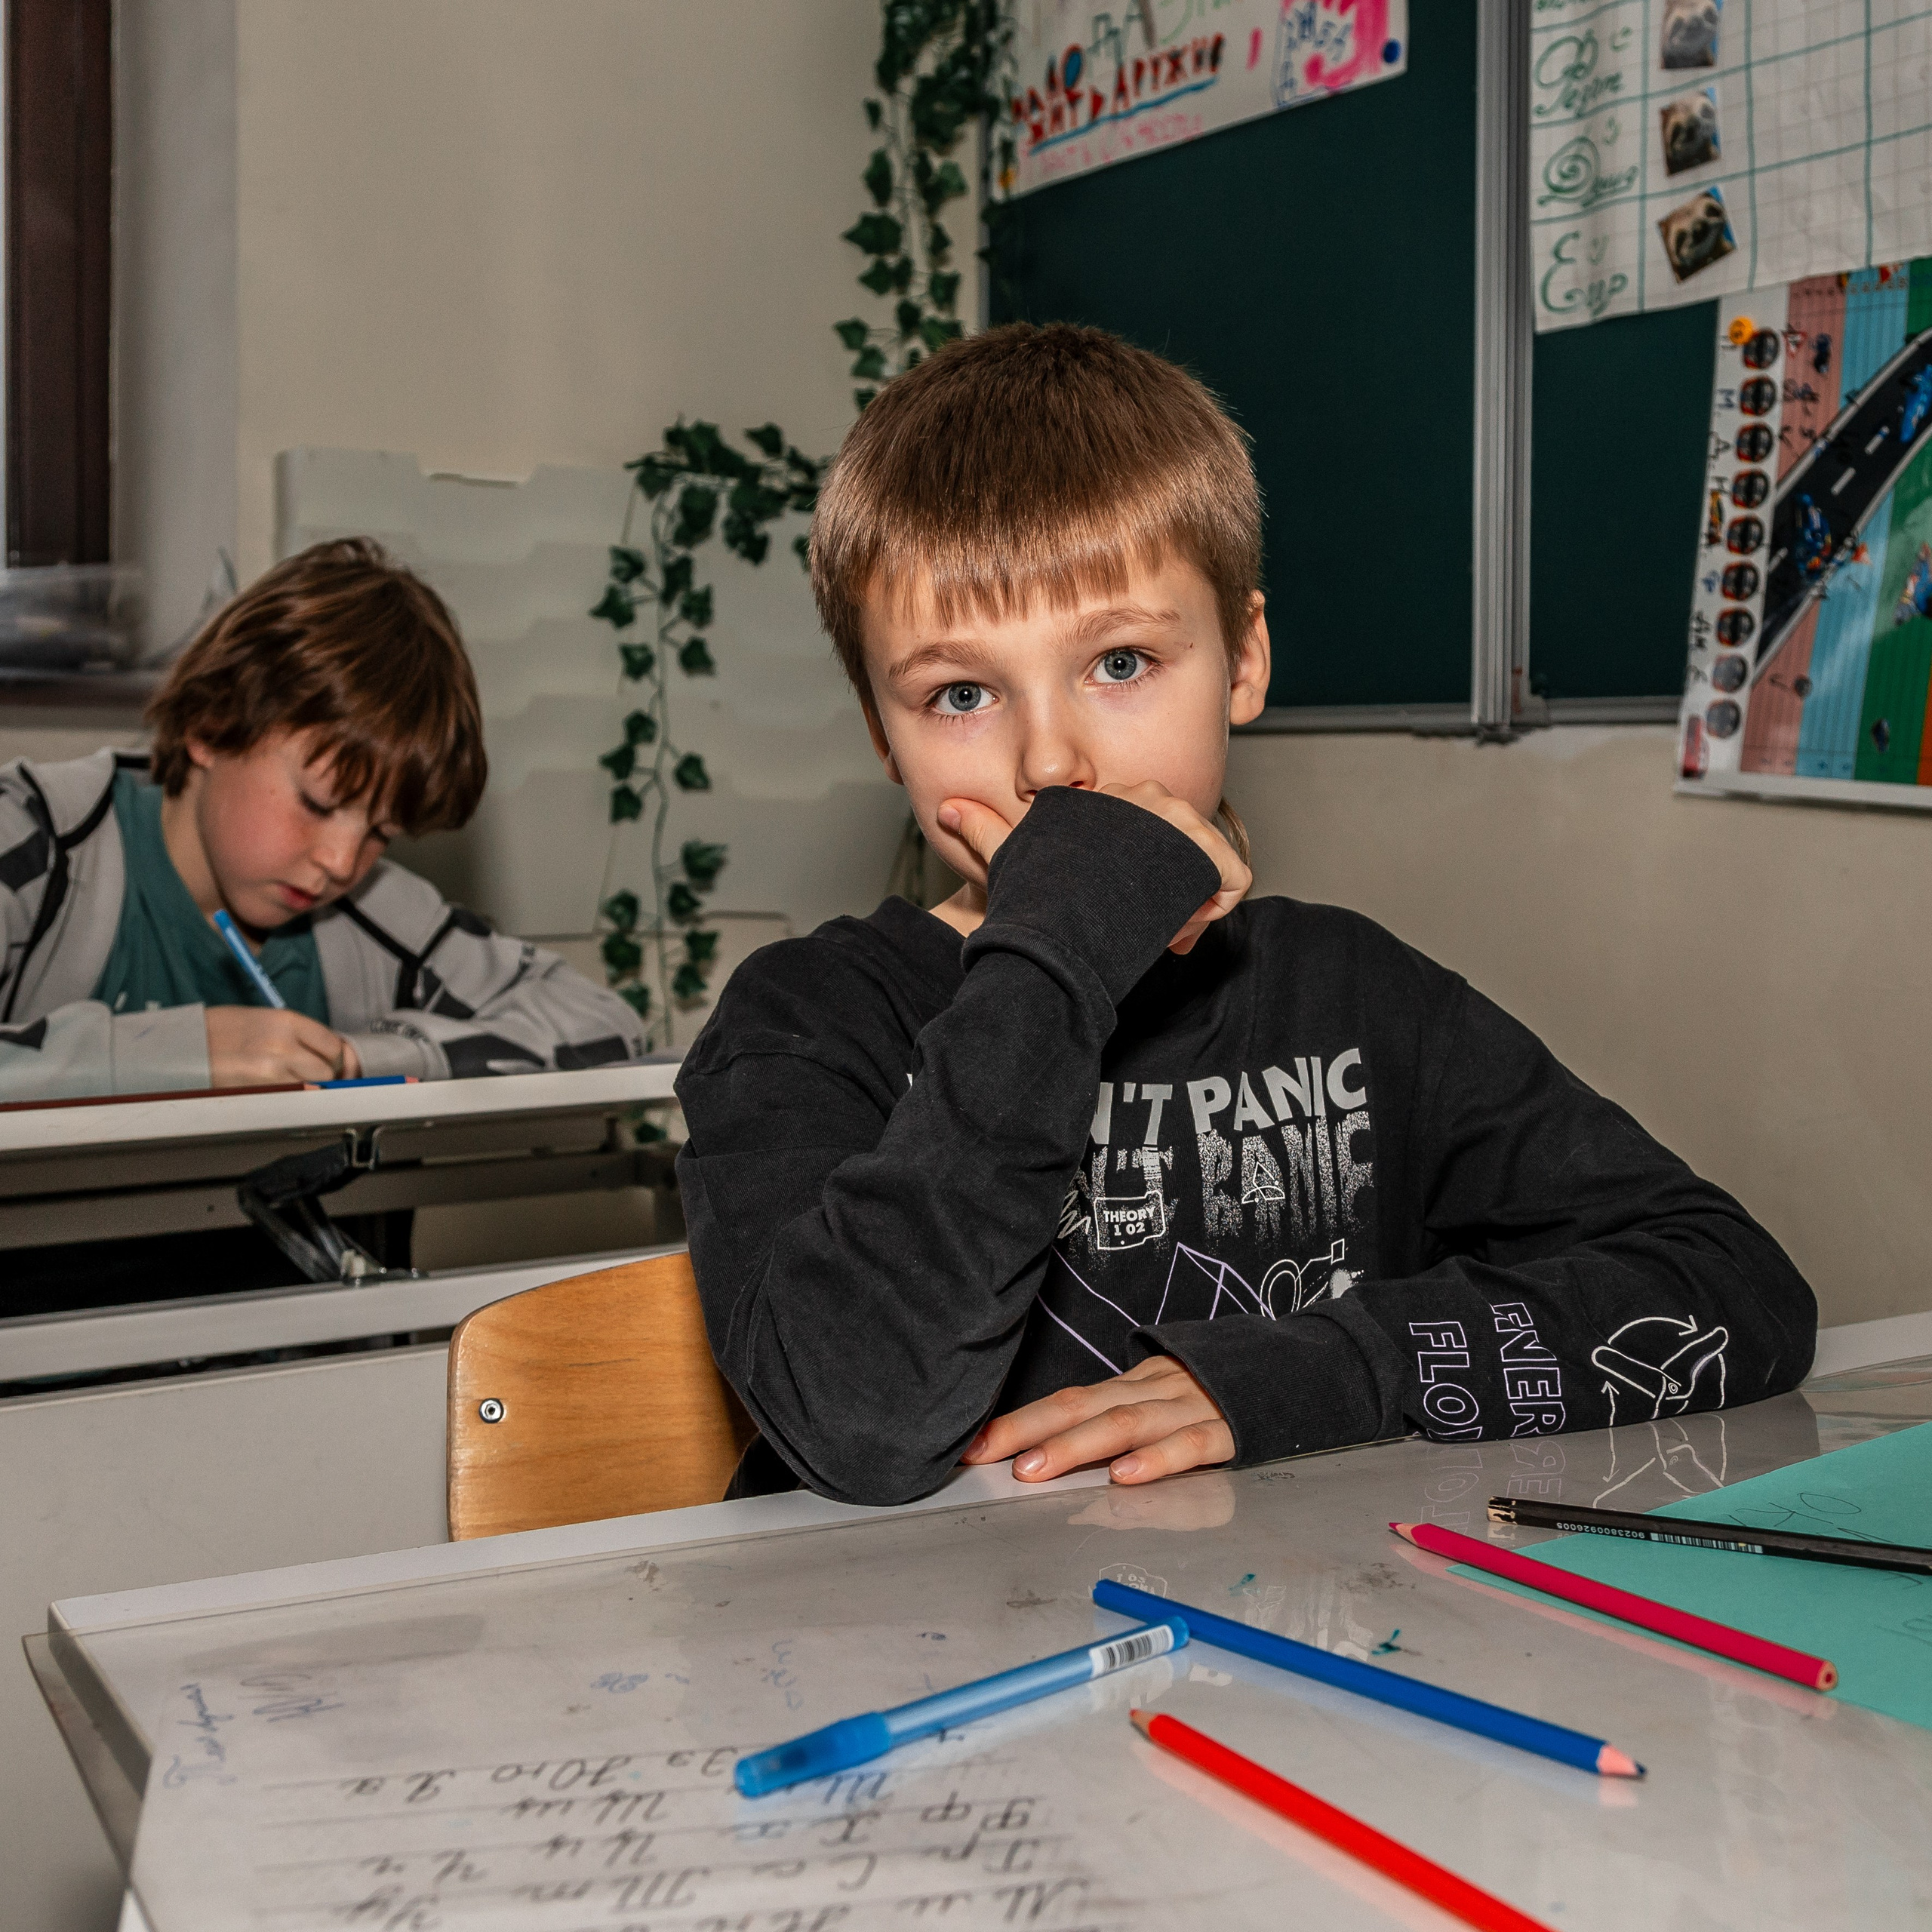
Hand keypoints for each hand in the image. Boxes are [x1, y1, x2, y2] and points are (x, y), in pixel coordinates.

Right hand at [205, 1007, 359, 1085]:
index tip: (335, 1063)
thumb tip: (330, 1052)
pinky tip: (281, 1091)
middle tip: (314, 1075)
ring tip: (294, 1082)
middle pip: (328, 1070)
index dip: (338, 1057)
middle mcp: (283, 1045)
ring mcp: (271, 1071)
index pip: (333, 1045)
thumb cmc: (220, 1030)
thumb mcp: (265, 1020)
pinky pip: (292, 1099)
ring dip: (310, 1088)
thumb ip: (299, 1034)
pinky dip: (292, 1098)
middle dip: (326, 1075)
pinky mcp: (259, 1092)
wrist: (184, 1045)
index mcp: (286, 1021)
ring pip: (314, 1088)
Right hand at [936, 781, 1249, 953]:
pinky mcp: (1201, 847)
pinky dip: (1213, 913)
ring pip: (1208, 863)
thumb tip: (948, 808)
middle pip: (1184, 845)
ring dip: (1188, 906)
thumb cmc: (1030, 901)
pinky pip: (1235, 878)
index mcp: (1104, 794)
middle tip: (1143, 930)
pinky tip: (1174, 932)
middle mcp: (1143, 793)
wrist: (1054, 926)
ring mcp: (1176, 816)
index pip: (1150, 830)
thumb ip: (983, 829)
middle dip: (1171, 892)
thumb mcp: (1009, 860)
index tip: (1121, 916)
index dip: (1140, 879)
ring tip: (1155, 933)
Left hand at [960, 1354, 1234, 1485]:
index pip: (1065, 1400)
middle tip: (988, 1457)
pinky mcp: (1229, 1430)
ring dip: (1077, 1446)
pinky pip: (1190, 1444)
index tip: (971, 1447)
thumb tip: (1046, 1454)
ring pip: (1127, 1422)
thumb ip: (1113, 1422)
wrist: (1290, 1371)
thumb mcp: (1158, 1401)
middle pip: (1083, 1405)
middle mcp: (1154, 1390)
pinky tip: (1126, 1477)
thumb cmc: (1211, 1397)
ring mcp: (1191, 1407)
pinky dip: (1156, 1460)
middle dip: (1030, 1431)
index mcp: (1133, 1385)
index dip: (1017, 1422)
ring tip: (1036, 1469)